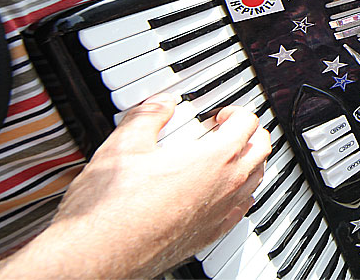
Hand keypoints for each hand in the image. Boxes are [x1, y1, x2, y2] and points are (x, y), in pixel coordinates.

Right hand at [19, 98, 269, 277]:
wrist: (98, 255)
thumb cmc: (111, 208)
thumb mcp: (124, 144)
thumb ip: (148, 116)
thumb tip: (160, 104)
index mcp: (212, 160)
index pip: (247, 125)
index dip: (235, 112)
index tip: (219, 115)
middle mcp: (224, 189)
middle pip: (261, 152)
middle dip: (250, 134)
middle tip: (228, 129)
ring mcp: (219, 217)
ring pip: (255, 182)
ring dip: (248, 163)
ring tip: (229, 156)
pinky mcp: (208, 238)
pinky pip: (241, 211)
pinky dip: (239, 195)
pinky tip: (224, 194)